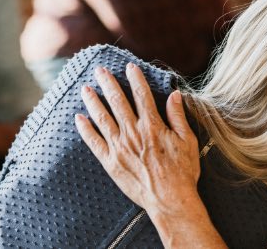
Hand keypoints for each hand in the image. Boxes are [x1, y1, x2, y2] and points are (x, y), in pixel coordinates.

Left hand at [75, 63, 200, 215]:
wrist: (170, 200)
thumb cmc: (183, 171)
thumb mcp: (187, 140)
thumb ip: (178, 116)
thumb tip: (174, 94)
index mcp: (153, 126)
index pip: (142, 95)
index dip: (135, 79)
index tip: (130, 67)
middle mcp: (133, 133)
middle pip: (118, 102)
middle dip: (108, 83)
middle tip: (100, 70)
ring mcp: (119, 148)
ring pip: (102, 118)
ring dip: (93, 101)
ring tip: (85, 88)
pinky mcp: (110, 162)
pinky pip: (94, 142)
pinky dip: (85, 129)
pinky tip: (79, 118)